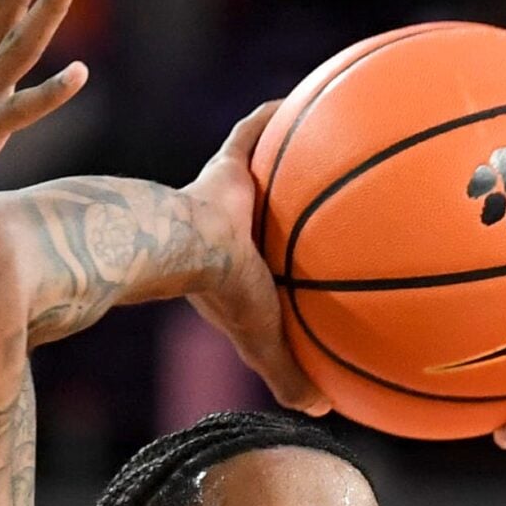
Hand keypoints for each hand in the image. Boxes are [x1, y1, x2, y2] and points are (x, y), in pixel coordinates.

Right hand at [179, 101, 329, 413]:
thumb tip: (323, 409)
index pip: (261, 267)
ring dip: (282, 153)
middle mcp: (228, 228)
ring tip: (322, 134)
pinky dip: (274, 115)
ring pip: (259, 169)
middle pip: (263, 213)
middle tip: (317, 196)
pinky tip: (306, 97)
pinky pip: (254, 131)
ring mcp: (224, 194)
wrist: (181, 248)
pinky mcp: (226, 165)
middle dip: (284, 204)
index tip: (302, 260)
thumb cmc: (221, 294)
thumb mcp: (262, 340)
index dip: (278, 264)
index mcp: (234, 268)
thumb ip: (287, 371)